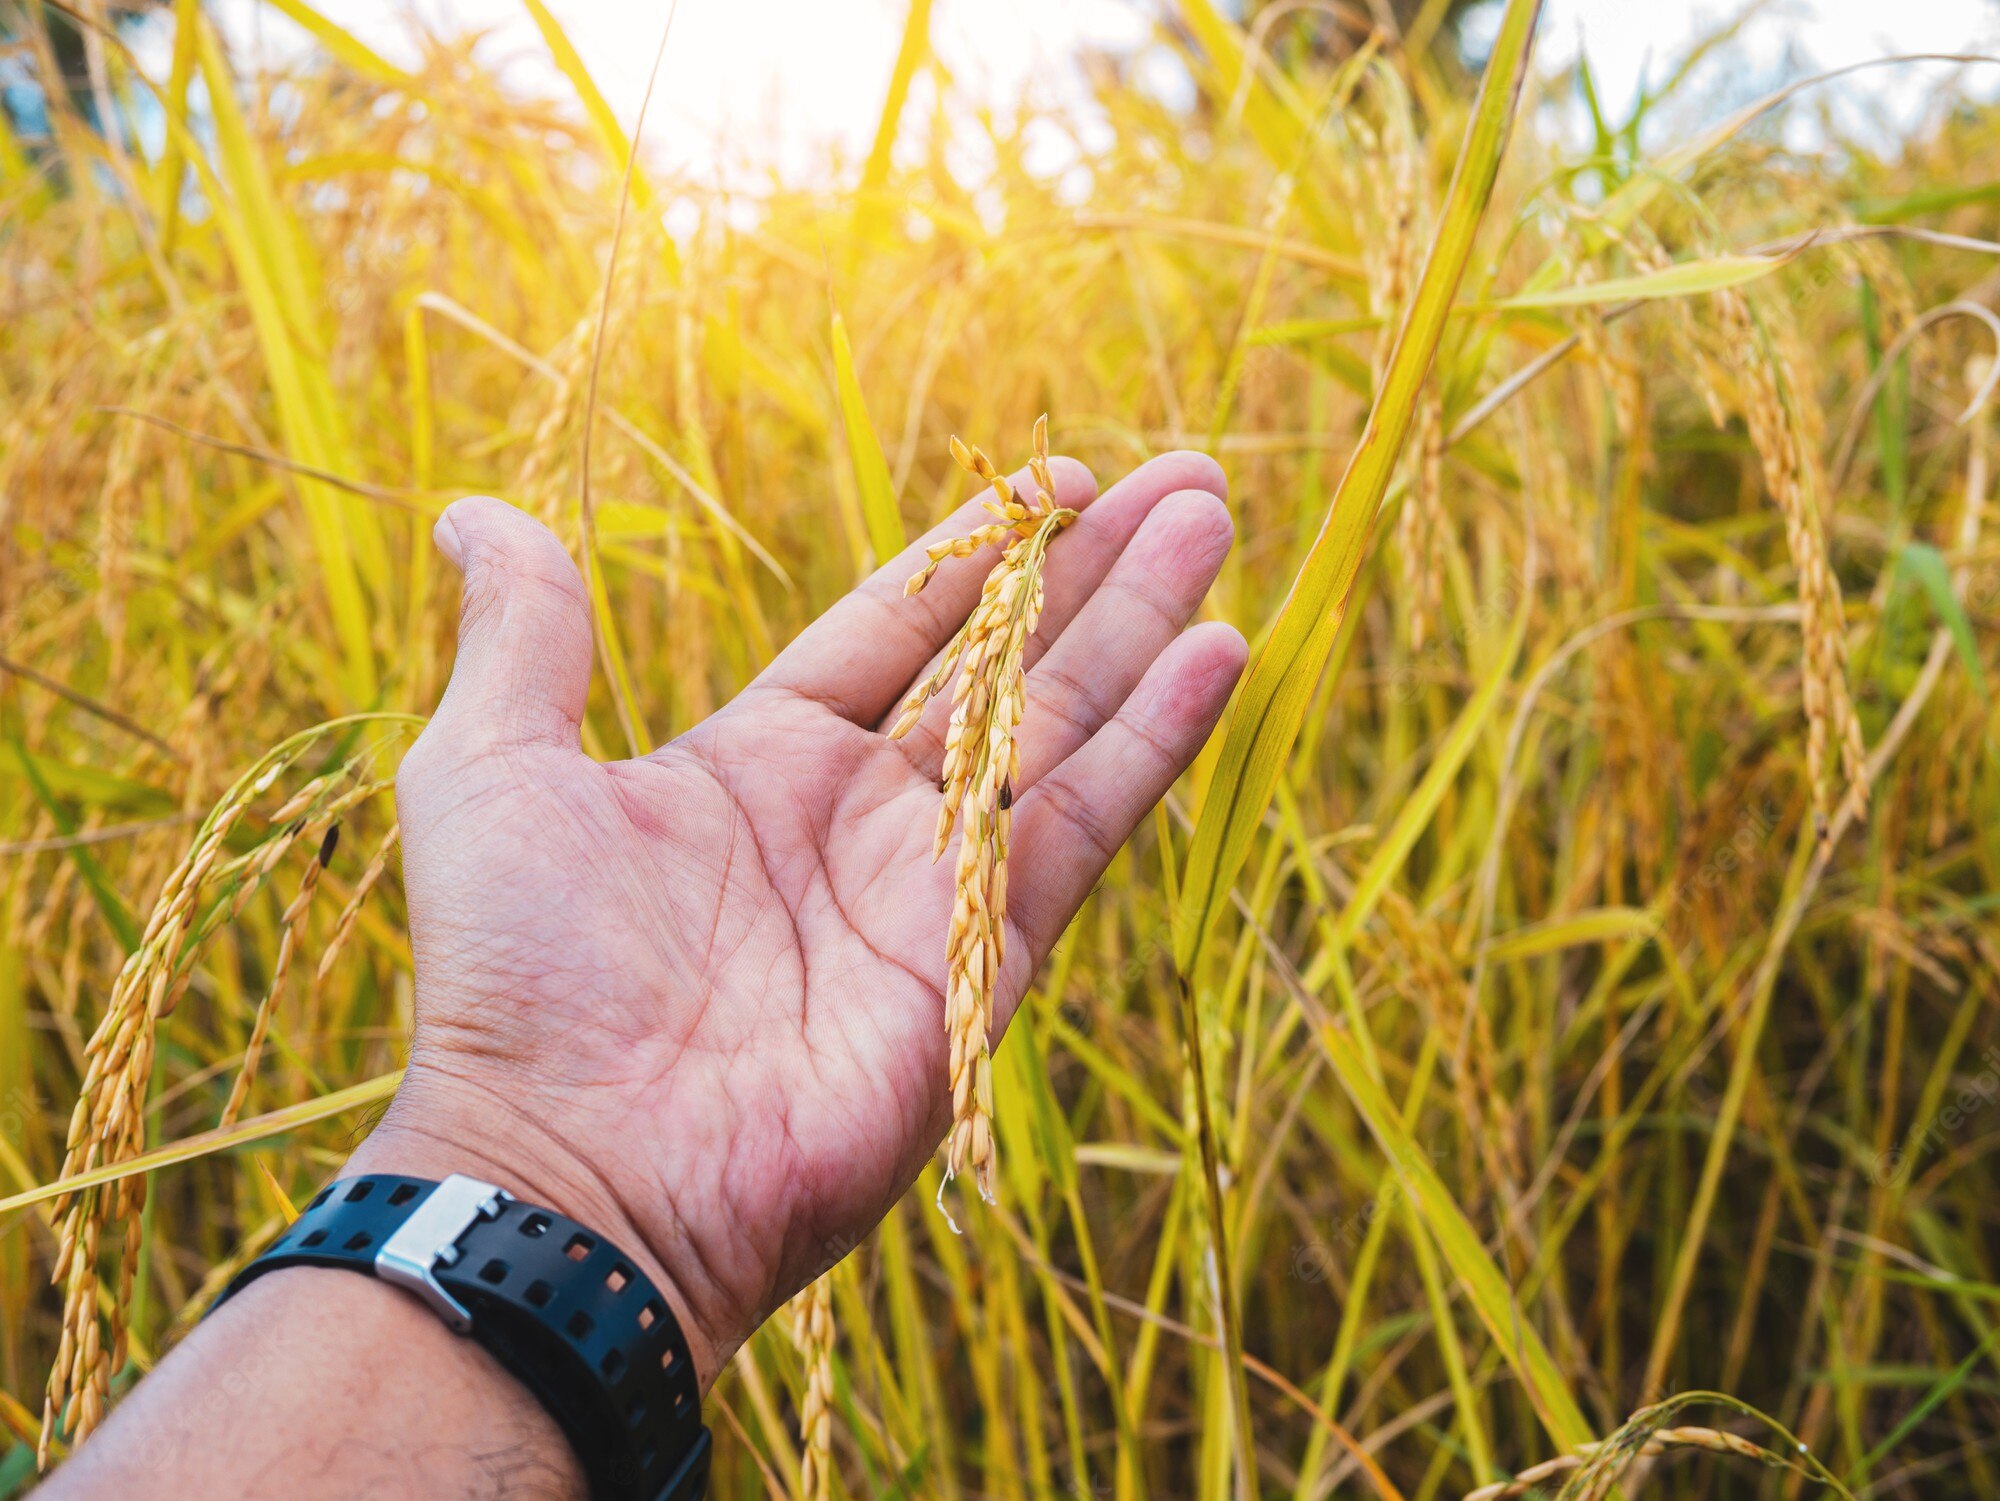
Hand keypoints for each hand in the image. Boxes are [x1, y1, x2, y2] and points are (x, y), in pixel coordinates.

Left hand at [354, 453, 1243, 1383]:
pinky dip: (1157, 739)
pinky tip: (1221, 650)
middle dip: (1094, 572)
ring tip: (1216, 519)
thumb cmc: (521, 975)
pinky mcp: (987, 956)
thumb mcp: (492, 769)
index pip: (896, 628)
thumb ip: (525, 637)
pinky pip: (1086, 824)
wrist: (582, 1165)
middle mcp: (859, 817)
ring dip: (1144, 624)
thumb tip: (474, 512)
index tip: (1061, 480)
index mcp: (759, 761)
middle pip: (1003, 663)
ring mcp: (931, 887)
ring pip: (1062, 724)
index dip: (979, 552)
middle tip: (1184, 478)